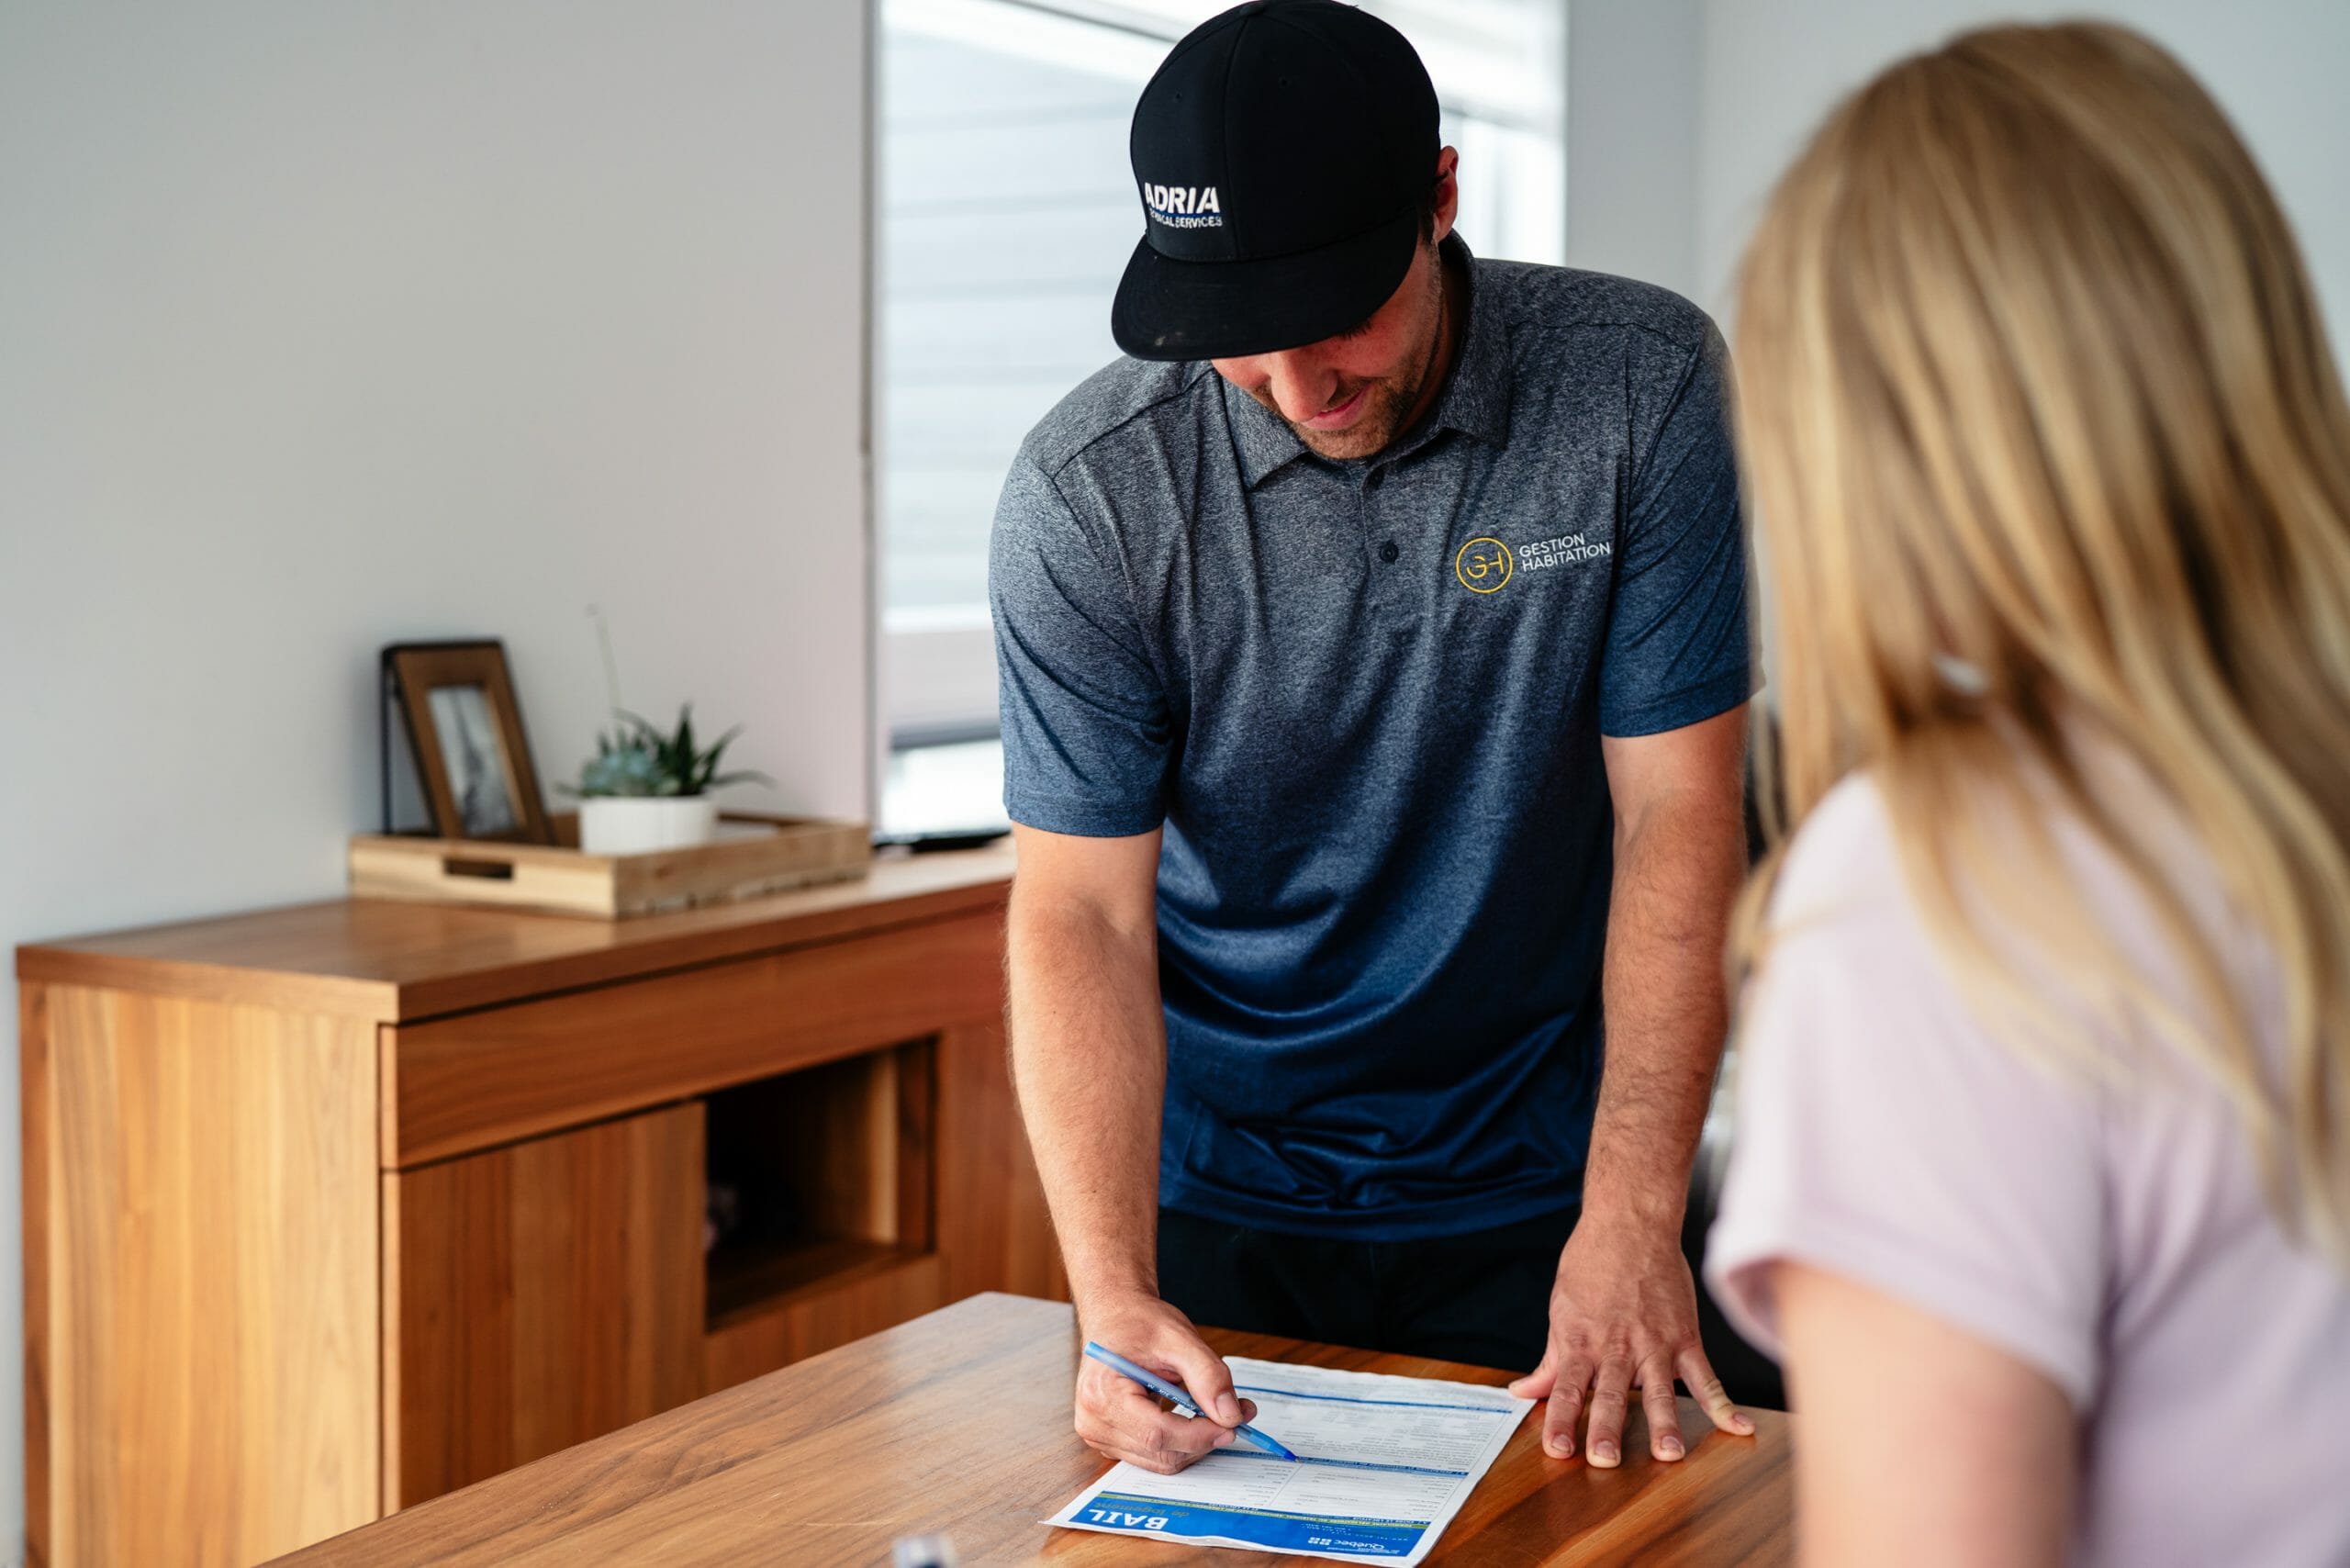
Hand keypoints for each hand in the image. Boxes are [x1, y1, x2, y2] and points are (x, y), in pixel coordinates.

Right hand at [1074, 1289, 1258, 1474]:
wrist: (1114, 1317)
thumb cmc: (1136, 1322)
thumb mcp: (1178, 1337)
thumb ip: (1208, 1376)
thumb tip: (1230, 1415)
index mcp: (1103, 1393)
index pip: (1157, 1434)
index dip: (1200, 1434)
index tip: (1233, 1423)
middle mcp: (1095, 1422)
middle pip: (1162, 1452)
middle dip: (1205, 1438)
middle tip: (1237, 1413)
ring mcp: (1101, 1435)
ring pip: (1162, 1460)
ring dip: (1196, 1442)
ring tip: (1215, 1409)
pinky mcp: (1112, 1441)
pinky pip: (1154, 1455)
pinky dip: (1181, 1441)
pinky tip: (1190, 1415)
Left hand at [1508, 1218, 1752, 1465]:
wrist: (1631, 1223)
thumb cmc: (1591, 1264)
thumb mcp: (1562, 1310)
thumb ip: (1550, 1360)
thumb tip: (1523, 1392)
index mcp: (1583, 1341)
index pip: (1567, 1388)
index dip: (1561, 1420)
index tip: (1558, 1450)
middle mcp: (1618, 1346)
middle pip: (1611, 1394)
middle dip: (1607, 1430)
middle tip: (1606, 1461)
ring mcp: (1655, 1343)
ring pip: (1659, 1390)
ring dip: (1665, 1423)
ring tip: (1669, 1455)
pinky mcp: (1686, 1336)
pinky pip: (1706, 1375)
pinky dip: (1724, 1403)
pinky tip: (1740, 1428)